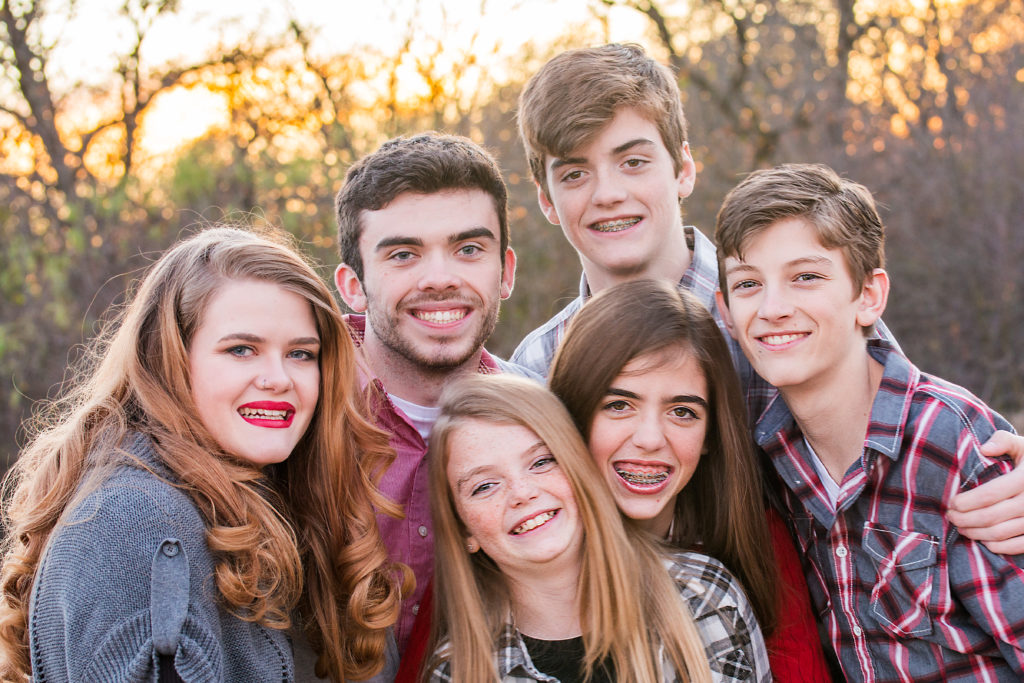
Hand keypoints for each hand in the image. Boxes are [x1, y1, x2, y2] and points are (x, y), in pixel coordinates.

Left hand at [948, 430, 1023, 554]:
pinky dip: (998, 547)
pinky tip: (984, 540)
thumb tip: (984, 449)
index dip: (965, 502)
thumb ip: (1003, 441)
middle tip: (951, 516)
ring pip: (1000, 533)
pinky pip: (1018, 546)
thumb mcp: (1023, 446)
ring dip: (976, 533)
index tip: (951, 502)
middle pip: (990, 516)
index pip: (988, 495)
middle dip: (964, 519)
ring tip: (961, 527)